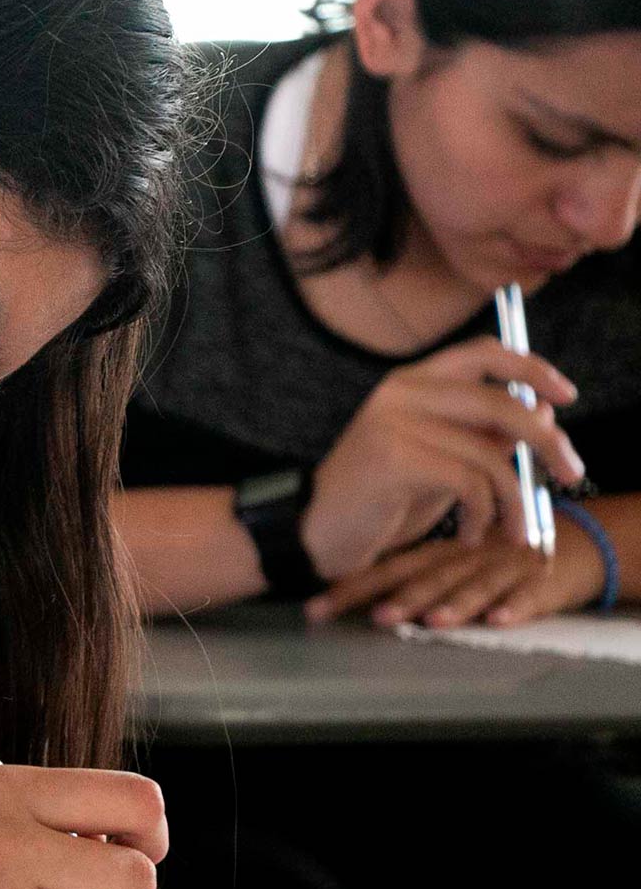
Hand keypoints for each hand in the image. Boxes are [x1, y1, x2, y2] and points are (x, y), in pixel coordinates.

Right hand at [301, 337, 584, 580]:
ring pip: (490, 452)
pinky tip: (472, 535)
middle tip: (571, 473)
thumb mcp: (442, 462)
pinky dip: (484, 515)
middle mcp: (401, 392)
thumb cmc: (379, 501)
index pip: (483, 353)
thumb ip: (484, 435)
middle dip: (547, 441)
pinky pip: (470, 482)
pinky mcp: (394, 458)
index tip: (566, 395)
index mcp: (411, 383)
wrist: (317, 533)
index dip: (532, 368)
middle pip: (501, 401)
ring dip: (515, 498)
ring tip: (512, 529)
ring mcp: (394, 422)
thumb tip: (544, 412)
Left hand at [305, 522, 605, 627]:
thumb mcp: (448, 559)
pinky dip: (515, 607)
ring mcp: (503, 569)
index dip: (353, 588)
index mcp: (436, 554)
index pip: (388, 569)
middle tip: (377, 617)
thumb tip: (343, 594)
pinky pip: (528, 596)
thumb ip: (407, 574)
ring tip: (433, 621)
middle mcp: (465, 559)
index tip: (317, 609)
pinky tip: (500, 619)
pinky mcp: (540, 581)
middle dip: (402, 599)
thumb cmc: (492, 555)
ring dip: (455, 605)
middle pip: (429, 579)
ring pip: (476, 587)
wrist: (568, 543)